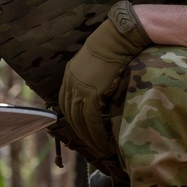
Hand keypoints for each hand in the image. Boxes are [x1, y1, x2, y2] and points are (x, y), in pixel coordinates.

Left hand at [58, 1, 150, 159]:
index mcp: (70, 75)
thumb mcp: (99, 66)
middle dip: (80, 133)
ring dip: (89, 138)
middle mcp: (71, 83)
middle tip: (91, 146)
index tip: (83, 131)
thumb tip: (103, 99)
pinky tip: (103, 143)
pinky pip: (91, 120)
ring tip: (99, 149)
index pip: (67, 104)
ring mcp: (79, 88)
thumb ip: (95, 82)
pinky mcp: (91, 94)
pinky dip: (96, 134)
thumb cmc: (114, 47)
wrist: (119, 37)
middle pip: (71, 115)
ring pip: (79, 121)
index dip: (74, 120)